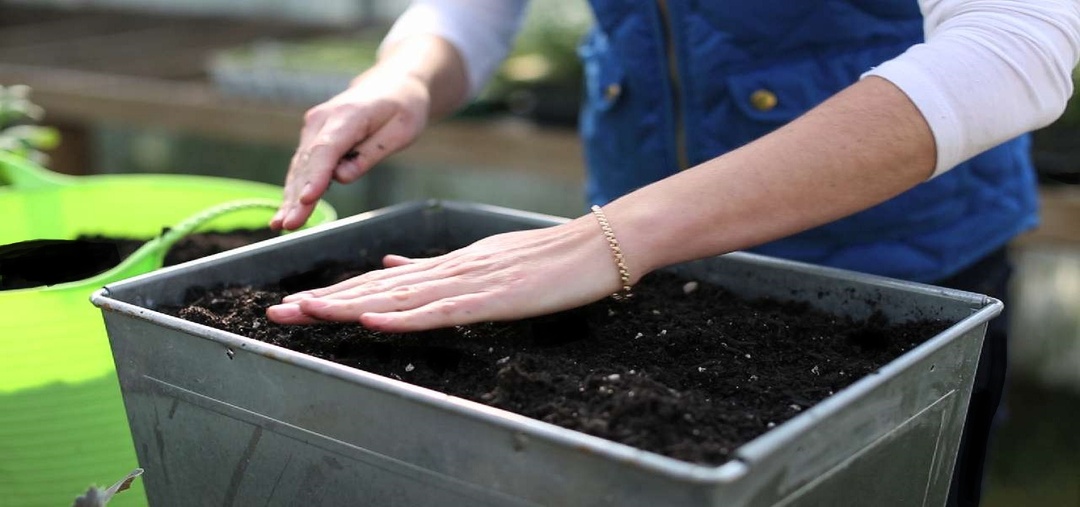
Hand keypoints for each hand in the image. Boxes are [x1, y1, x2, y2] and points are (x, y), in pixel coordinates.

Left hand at [266, 217, 627, 331]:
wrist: (595, 246)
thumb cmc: (546, 259)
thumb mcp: (484, 262)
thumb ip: (436, 269)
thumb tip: (389, 269)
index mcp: (446, 266)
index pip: (380, 284)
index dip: (336, 294)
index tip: (296, 304)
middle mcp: (449, 271)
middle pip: (377, 290)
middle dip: (326, 302)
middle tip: (278, 313)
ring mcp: (470, 282)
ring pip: (399, 298)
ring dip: (351, 307)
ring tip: (307, 312)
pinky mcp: (494, 298)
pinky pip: (443, 310)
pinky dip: (406, 316)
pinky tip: (375, 321)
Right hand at [271, 70, 430, 229]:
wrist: (392, 83)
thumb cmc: (402, 107)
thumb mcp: (402, 129)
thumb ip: (371, 153)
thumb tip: (342, 177)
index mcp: (348, 116)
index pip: (327, 149)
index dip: (316, 176)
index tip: (307, 199)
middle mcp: (322, 120)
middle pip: (308, 163)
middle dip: (297, 196)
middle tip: (288, 225)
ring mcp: (314, 127)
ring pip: (300, 167)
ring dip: (289, 196)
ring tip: (280, 224)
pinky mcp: (313, 137)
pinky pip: (303, 166)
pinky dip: (295, 188)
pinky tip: (286, 211)